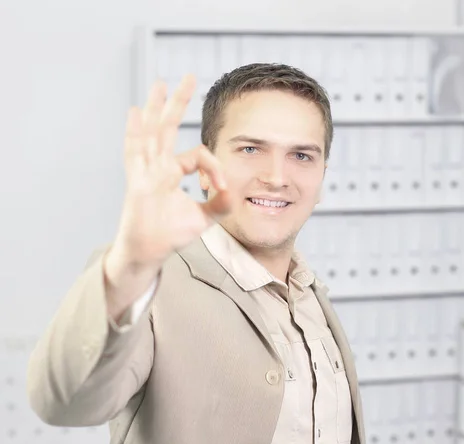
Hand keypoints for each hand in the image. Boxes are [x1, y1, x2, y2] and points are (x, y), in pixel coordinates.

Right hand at [113, 74, 230, 270]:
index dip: (214, 167)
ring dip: (157, 108)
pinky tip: (135, 111)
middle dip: (179, 102)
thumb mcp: (202, 218)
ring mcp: (145, 172)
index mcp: (171, 172)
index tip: (222, 186)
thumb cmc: (170, 235)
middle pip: (168, 127)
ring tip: (160, 83)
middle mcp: (157, 166)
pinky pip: (135, 154)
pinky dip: (135, 133)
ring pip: (152, 133)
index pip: (198, 156)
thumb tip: (235, 193)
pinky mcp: (138, 183)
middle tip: (189, 77)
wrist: (149, 252)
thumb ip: (218, 205)